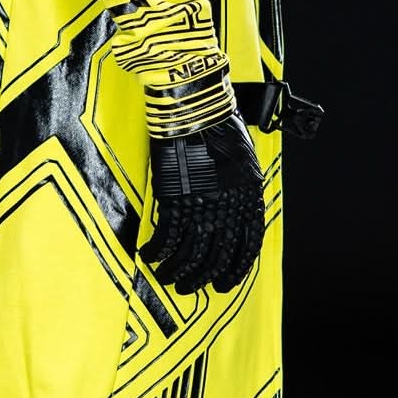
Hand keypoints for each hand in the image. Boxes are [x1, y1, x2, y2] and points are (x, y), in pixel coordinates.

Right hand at [139, 114, 265, 293]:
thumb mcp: (245, 161)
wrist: (197, 110)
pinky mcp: (175, 200)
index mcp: (248, 200)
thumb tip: (233, 213)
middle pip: (215, 258)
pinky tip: (149, 256)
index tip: (224, 282)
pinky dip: (157, 252)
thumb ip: (241, 191)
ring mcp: (201, 206)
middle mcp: (227, 209)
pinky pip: (167, 238)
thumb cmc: (222, 126)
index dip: (234, 270)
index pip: (246, 249)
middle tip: (189, 287)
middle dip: (201, 279)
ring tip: (166, 277)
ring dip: (176, 272)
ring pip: (189, 255)